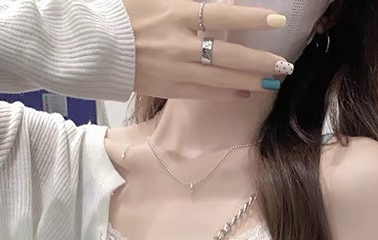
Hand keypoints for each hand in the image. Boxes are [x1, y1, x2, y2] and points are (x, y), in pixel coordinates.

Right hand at [121, 0, 292, 97]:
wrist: (93, 44)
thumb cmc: (123, 13)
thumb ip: (190, 4)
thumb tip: (223, 7)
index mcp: (176, 13)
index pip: (222, 15)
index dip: (251, 19)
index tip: (276, 21)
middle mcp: (179, 43)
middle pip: (228, 55)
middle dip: (259, 61)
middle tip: (284, 65)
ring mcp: (175, 69)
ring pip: (220, 79)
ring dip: (250, 81)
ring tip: (273, 82)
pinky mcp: (168, 88)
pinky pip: (203, 93)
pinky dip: (226, 93)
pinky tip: (244, 93)